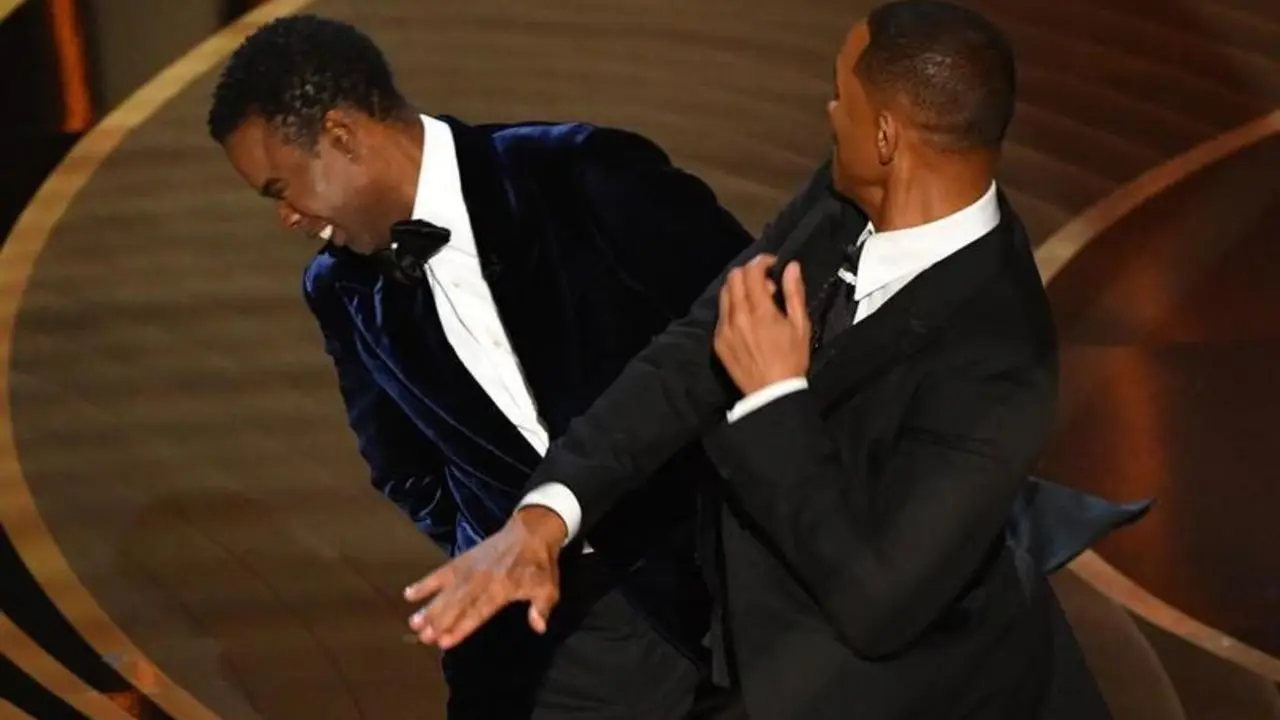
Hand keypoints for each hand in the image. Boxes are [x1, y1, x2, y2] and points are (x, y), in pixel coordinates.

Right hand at [404, 506, 566, 648]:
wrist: (531, 531)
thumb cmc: (540, 564)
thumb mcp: (549, 587)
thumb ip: (541, 607)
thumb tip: (538, 627)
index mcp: (502, 587)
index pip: (478, 611)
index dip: (462, 627)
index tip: (446, 641)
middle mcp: (482, 579)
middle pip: (457, 603)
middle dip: (440, 621)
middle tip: (423, 637)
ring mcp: (469, 568)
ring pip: (446, 590)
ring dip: (430, 607)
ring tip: (414, 622)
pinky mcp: (463, 560)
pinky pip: (441, 572)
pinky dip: (425, 582)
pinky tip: (409, 594)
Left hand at [714, 254, 810, 393]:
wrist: (771, 393)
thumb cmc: (791, 359)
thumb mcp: (800, 325)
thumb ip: (794, 293)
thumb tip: (791, 267)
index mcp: (760, 311)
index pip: (751, 271)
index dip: (762, 262)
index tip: (773, 265)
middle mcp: (738, 316)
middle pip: (734, 277)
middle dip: (750, 272)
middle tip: (767, 284)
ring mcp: (724, 329)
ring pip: (725, 294)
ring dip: (739, 288)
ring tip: (757, 301)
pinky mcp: (718, 341)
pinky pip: (722, 314)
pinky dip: (733, 307)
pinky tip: (747, 320)